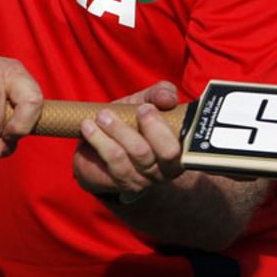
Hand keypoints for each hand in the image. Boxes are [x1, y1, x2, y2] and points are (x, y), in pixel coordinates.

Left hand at [73, 81, 183, 198]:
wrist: (102, 141)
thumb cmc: (131, 118)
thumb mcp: (146, 101)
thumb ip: (160, 93)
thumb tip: (168, 98)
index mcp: (182, 145)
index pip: (188, 142)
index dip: (170, 126)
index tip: (146, 107)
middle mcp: (170, 166)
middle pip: (168, 152)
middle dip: (152, 127)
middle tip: (137, 110)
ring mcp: (149, 178)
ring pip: (139, 154)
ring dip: (119, 131)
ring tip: (103, 116)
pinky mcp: (127, 183)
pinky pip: (117, 163)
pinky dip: (101, 141)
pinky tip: (89, 127)